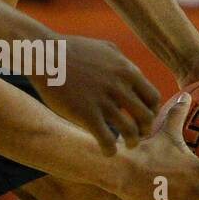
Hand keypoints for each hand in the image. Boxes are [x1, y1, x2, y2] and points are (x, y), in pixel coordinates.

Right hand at [32, 37, 159, 154]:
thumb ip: (123, 61)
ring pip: (130, 131)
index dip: (151, 111)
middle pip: (146, 117)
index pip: (152, 98)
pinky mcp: (86, 114)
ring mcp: (103, 101)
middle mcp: (119, 86)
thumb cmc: (72, 50)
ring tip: (128, 145)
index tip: (143, 118)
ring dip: (132, 142)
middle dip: (145, 129)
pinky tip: (107, 151)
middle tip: (138, 135)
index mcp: (126, 71)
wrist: (46, 55)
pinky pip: (107, 140)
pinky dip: (110, 150)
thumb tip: (134, 73)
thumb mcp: (105, 48)